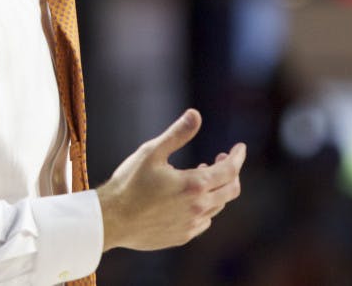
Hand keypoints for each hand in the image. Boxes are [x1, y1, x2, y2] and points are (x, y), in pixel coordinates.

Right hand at [95, 109, 244, 250]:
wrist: (111, 220)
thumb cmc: (129, 183)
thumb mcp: (152, 152)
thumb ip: (177, 134)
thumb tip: (195, 114)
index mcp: (194, 186)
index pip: (230, 170)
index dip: (237, 157)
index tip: (240, 147)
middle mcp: (198, 208)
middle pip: (231, 190)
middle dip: (232, 172)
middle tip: (222, 158)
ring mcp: (191, 225)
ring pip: (217, 206)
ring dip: (217, 189)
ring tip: (203, 175)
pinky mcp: (182, 236)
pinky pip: (204, 221)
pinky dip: (205, 207)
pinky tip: (191, 199)